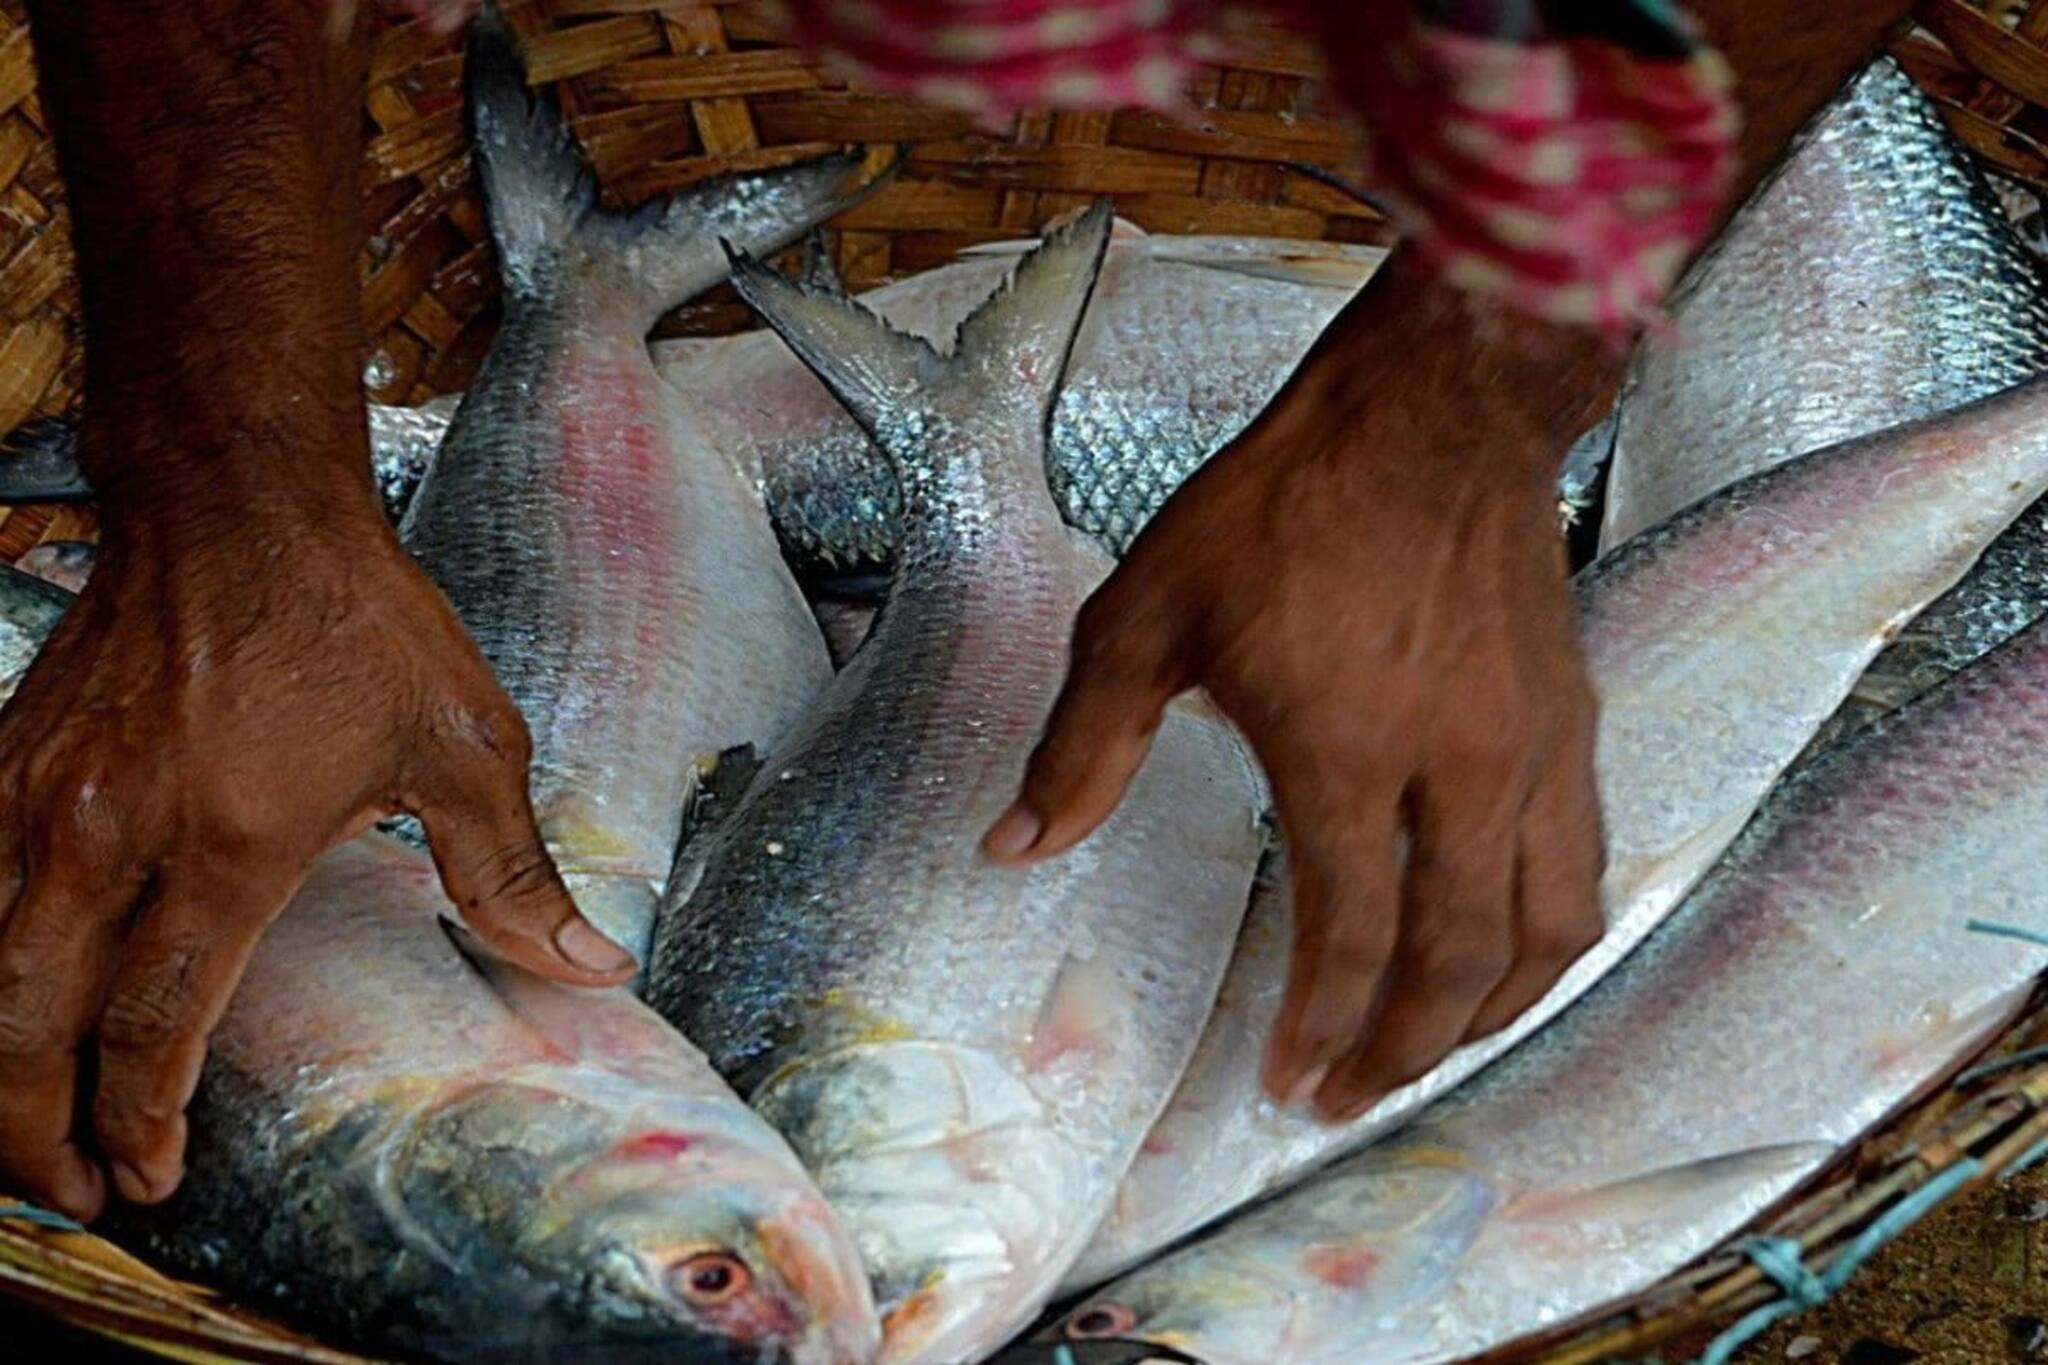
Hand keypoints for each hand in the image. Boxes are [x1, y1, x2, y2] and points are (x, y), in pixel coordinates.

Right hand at [0, 491, 632, 1220]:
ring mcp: (37, 797)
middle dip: (31, 1131)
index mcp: (226, 845)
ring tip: (19, 1128)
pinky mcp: (4, 760)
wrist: (238, 508)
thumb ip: (509, 875)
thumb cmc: (355, 622)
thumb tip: (590, 967)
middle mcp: (108, 835)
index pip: (153, 1022)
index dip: (140, 1117)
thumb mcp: (462, 746)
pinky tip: (2, 996)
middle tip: (72, 1190)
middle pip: (25, 1023)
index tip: (151, 1175)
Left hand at [984, 256, 1610, 1121]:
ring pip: (1544, 930)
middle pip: (1455, 960)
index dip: (1321, 1026)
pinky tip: (1507, 950)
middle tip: (1352, 1095)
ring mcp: (1530, 747)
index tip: (1290, 1082)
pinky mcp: (1572, 722)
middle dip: (1402, 1049)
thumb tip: (1011, 849)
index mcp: (1343, 747)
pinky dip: (1548, 935)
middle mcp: (1455, 765)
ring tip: (1432, 1049)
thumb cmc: (1286, 504)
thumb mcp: (1148, 614)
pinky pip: (1583, 863)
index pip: (1349, 933)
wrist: (1430, 411)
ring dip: (1490, 1013)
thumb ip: (1082, 745)